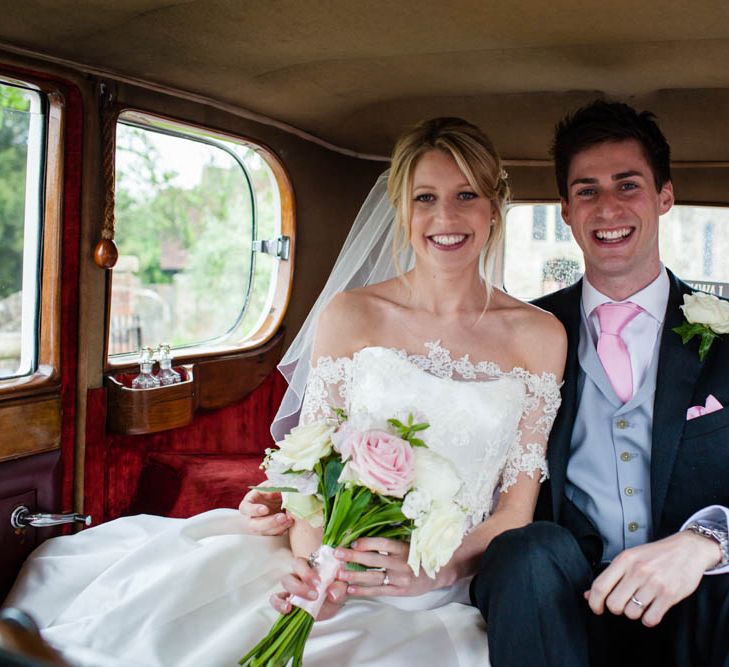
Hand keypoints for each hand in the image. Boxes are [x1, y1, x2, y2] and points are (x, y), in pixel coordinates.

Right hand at [238, 487, 293, 535]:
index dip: (254, 510)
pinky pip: (273, 535)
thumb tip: (274, 486)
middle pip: (254, 525)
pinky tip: (290, 524)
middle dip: (269, 522)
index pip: (246, 508)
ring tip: (290, 520)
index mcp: (249, 503)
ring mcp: (260, 526)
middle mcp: (252, 517)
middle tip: (282, 517)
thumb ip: (273, 486)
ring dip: (278, 527)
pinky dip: (282, 530)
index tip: (266, 509)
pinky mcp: (269, 531)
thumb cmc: (274, 490)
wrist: (284, 498)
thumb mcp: (273, 485)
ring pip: (265, 532)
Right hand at [270, 557, 348, 620]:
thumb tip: (332, 593)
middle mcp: (298, 574)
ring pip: (285, 583)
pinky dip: (278, 603)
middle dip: (300, 585)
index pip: (301, 563)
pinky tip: (287, 609)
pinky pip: (276, 599)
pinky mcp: (286, 601)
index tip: (318, 582)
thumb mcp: (341, 589)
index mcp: (310, 567)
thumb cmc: (335, 591)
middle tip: (314, 595)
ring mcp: (291, 588)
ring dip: (292, 593)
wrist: (331, 606)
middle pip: (291, 572)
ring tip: (297, 604)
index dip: (306, 572)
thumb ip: (339, 588)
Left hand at [334, 537, 445, 596]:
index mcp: (404, 548)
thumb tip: (365, 537)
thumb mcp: (410, 544)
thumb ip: (391, 542)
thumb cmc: (420, 555)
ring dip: (355, 576)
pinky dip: (364, 591)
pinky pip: (379, 591)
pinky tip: (351, 589)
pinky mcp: (400, 591)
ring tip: (340, 574)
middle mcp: (402, 563)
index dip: (367, 543)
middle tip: (337, 554)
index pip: (383, 544)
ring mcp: (400, 579)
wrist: (440, 573)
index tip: (353, 542)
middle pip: (374, 560)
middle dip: (353, 557)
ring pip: (374, 577)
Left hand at [585, 531, 720, 626]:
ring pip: (632, 613)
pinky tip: (652, 609)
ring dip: (634, 612)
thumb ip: (610, 576)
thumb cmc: (655, 554)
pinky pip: (651, 619)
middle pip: (614, 604)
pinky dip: (648, 619)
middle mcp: (637, 571)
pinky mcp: (669, 595)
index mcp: (624, 560)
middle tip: (624, 602)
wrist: (687, 549)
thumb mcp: (630, 558)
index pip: (600, 586)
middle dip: (616, 608)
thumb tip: (588, 595)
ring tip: (641, 602)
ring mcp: (654, 584)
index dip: (594, 602)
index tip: (596, 608)